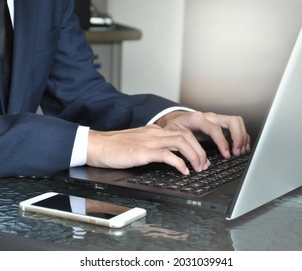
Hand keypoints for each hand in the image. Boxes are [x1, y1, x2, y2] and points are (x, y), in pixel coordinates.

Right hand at [86, 111, 249, 174]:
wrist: (97, 145)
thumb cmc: (114, 147)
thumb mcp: (136, 142)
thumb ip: (151, 144)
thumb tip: (164, 153)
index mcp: (154, 131)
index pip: (181, 132)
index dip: (195, 144)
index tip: (200, 157)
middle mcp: (155, 133)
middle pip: (186, 135)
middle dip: (200, 150)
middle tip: (204, 165)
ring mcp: (149, 141)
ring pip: (181, 142)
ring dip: (194, 156)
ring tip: (198, 167)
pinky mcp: (143, 151)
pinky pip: (167, 154)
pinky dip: (179, 163)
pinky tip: (183, 171)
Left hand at [156, 110, 250, 164]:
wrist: (173, 119)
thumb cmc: (173, 127)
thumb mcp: (172, 135)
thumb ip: (181, 145)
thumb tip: (192, 159)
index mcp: (197, 119)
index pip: (215, 129)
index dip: (222, 142)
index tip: (227, 155)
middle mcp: (209, 116)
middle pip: (232, 121)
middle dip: (238, 137)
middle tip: (237, 152)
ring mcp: (215, 119)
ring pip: (236, 121)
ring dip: (242, 136)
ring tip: (241, 151)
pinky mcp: (219, 123)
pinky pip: (235, 126)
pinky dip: (241, 136)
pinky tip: (241, 146)